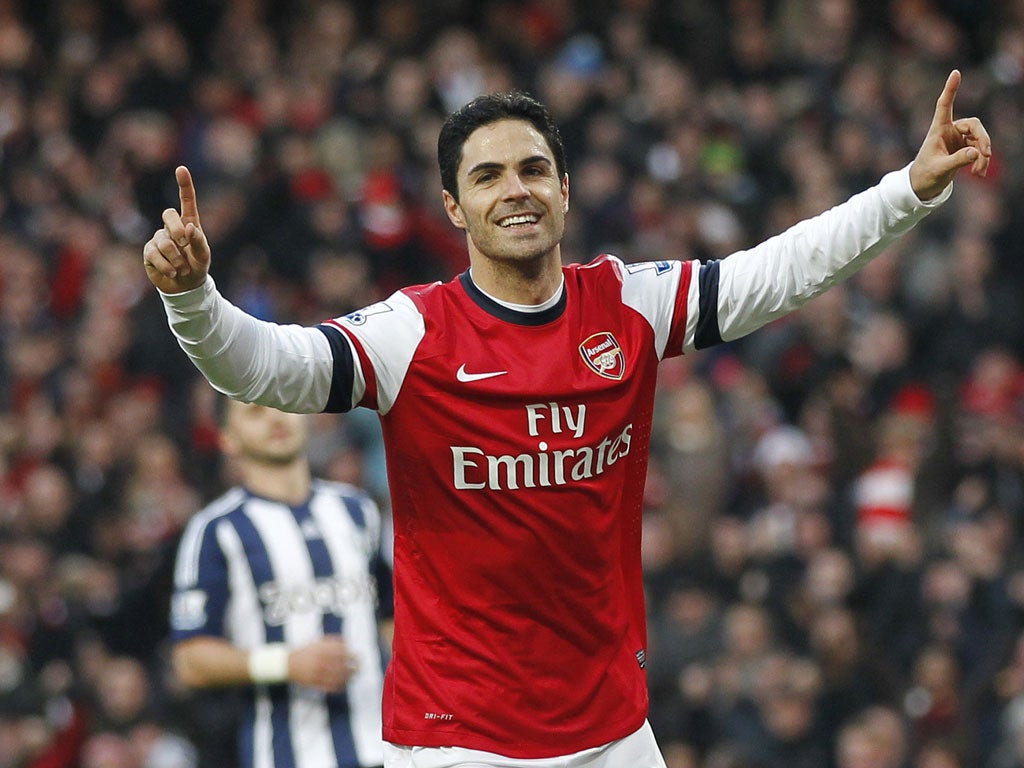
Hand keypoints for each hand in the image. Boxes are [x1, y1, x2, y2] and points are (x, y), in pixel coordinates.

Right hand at [142, 166, 211, 292]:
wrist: (185, 286)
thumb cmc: (197, 266)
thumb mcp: (204, 256)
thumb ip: (199, 241)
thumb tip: (189, 228)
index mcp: (189, 223)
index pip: (187, 201)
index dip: (184, 185)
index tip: (181, 169)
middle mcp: (172, 227)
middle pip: (169, 214)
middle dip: (177, 230)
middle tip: (184, 246)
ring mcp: (159, 238)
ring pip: (164, 241)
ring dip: (176, 259)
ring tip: (182, 269)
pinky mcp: (149, 251)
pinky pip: (155, 254)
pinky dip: (167, 266)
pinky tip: (173, 272)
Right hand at [287, 637, 359, 692]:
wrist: (287, 664)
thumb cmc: (304, 652)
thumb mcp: (316, 642)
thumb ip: (331, 641)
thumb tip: (346, 641)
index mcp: (321, 650)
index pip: (341, 652)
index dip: (351, 655)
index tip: (358, 656)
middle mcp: (320, 661)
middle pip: (341, 665)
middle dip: (353, 667)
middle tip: (360, 667)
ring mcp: (317, 673)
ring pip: (337, 677)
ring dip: (348, 677)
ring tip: (354, 676)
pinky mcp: (314, 683)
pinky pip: (329, 686)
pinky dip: (338, 686)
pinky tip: (343, 685)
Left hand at [909, 69, 991, 200]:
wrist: (922, 187)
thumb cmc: (925, 175)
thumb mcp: (940, 169)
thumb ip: (957, 161)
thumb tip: (976, 153)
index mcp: (938, 130)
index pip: (944, 105)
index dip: (950, 89)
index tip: (955, 72)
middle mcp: (949, 131)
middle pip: (974, 125)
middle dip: (983, 139)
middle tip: (985, 155)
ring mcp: (958, 139)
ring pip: (980, 139)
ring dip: (982, 155)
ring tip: (978, 173)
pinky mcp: (964, 148)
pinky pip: (979, 150)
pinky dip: (981, 161)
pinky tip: (979, 173)